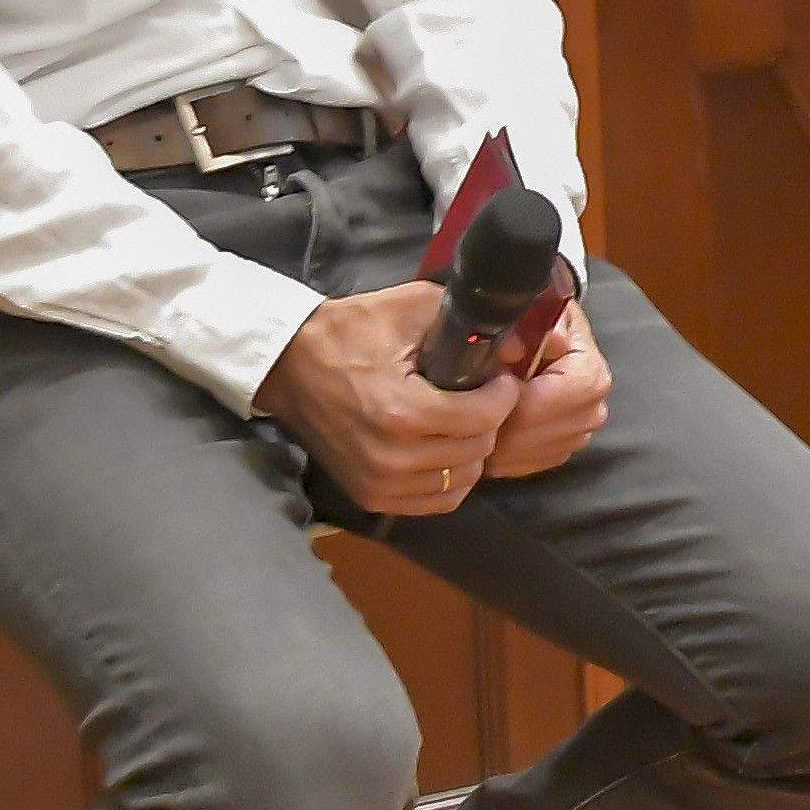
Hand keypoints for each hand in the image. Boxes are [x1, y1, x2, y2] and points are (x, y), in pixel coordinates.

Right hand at [258, 283, 522, 518]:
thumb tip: (519, 348)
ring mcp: (380, 484)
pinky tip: (443, 449)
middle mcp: (392, 458)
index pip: (485, 418)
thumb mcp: (410, 309)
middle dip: (489, 421)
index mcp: (402, 412)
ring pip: (463, 480)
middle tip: (481, 397)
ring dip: (471, 451)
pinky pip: (437, 501)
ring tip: (461, 422)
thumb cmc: (351, 331)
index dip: (503, 395)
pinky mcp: (371, 497)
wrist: (290, 365)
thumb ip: (469, 325)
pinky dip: (449, 478)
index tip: (498, 378)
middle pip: (478, 450)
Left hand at [487, 296, 612, 480]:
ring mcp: (579, 436)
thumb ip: (524, 326)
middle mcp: (593, 410)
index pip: (552, 401)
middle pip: (537, 434)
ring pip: (527, 455)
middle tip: (468, 408)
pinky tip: (488, 433)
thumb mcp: (532, 312)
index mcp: (591, 374)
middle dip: (499, 423)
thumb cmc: (538, 326)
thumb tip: (512, 347)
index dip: (514, 399)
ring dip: (496, 442)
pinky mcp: (561, 453)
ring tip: (474, 418)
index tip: (484, 389)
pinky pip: (525, 467)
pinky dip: (501, 455)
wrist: (548, 341)